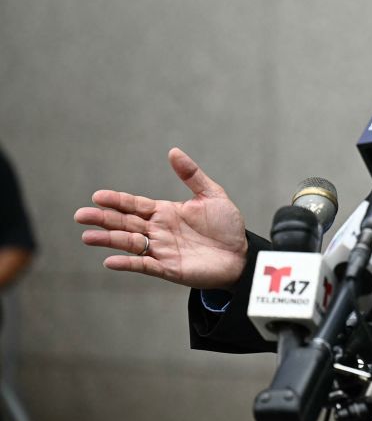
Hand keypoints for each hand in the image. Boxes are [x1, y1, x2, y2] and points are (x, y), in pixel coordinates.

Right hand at [74, 147, 248, 289]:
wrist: (243, 255)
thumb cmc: (227, 226)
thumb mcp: (212, 195)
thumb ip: (192, 175)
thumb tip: (173, 151)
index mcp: (166, 212)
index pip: (135, 205)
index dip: (117, 201)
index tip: (97, 196)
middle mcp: (159, 230)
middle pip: (126, 223)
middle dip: (104, 219)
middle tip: (80, 215)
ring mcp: (162, 250)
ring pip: (130, 243)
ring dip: (109, 240)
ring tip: (87, 237)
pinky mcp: (169, 269)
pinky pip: (144, 265)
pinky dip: (128, 263)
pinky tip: (110, 261)